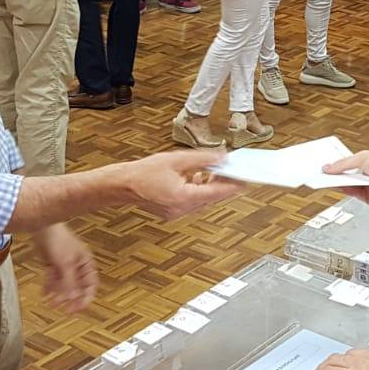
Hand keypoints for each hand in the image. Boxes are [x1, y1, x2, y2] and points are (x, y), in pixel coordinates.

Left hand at [37, 223, 97, 312]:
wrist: (43, 228)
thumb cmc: (59, 241)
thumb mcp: (65, 264)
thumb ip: (69, 282)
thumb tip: (72, 298)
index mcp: (86, 264)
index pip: (91, 286)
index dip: (86, 298)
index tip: (77, 309)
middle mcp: (77, 267)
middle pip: (77, 288)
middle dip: (70, 299)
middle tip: (63, 310)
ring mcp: (65, 267)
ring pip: (64, 286)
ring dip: (58, 295)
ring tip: (51, 302)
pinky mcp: (54, 266)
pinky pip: (53, 281)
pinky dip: (50, 287)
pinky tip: (44, 293)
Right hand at [119, 150, 244, 219]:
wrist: (122, 185)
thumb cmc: (144, 172)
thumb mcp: (176, 159)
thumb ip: (202, 158)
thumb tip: (222, 156)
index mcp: (183, 197)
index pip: (216, 192)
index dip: (233, 185)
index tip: (246, 179)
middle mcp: (181, 209)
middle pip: (211, 197)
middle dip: (223, 183)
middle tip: (231, 169)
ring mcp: (177, 213)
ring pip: (203, 200)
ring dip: (211, 186)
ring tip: (216, 170)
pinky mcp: (173, 212)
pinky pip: (193, 202)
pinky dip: (199, 190)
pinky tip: (199, 177)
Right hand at [321, 150, 368, 206]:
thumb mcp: (363, 158)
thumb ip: (343, 164)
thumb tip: (328, 167)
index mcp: (365, 162)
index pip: (346, 163)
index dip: (335, 163)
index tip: (322, 163)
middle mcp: (364, 175)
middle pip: (344, 175)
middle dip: (332, 173)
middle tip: (317, 171)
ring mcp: (365, 186)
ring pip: (345, 185)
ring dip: (334, 181)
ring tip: (321, 177)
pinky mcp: (365, 198)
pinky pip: (350, 193)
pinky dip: (341, 189)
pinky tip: (332, 185)